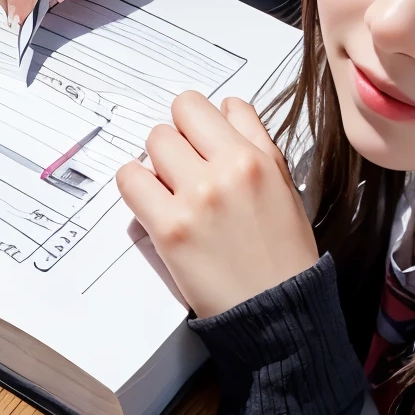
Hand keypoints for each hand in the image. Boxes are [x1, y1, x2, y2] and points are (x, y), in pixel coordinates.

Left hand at [117, 92, 318, 317]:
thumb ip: (255, 139)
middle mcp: (226, 170)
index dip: (197, 122)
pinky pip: (130, 180)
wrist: (277, 309)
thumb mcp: (283, 183)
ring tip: (171, 190)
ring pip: (152, 144)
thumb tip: (226, 108)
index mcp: (256, 157)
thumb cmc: (283, 251)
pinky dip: (135, 185)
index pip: (206, 105)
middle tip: (183, 168)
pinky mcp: (170, 227)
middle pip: (174, 120)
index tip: (197, 140)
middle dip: (176, 141)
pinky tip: (152, 201)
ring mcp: (196, 197)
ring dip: (156, 163)